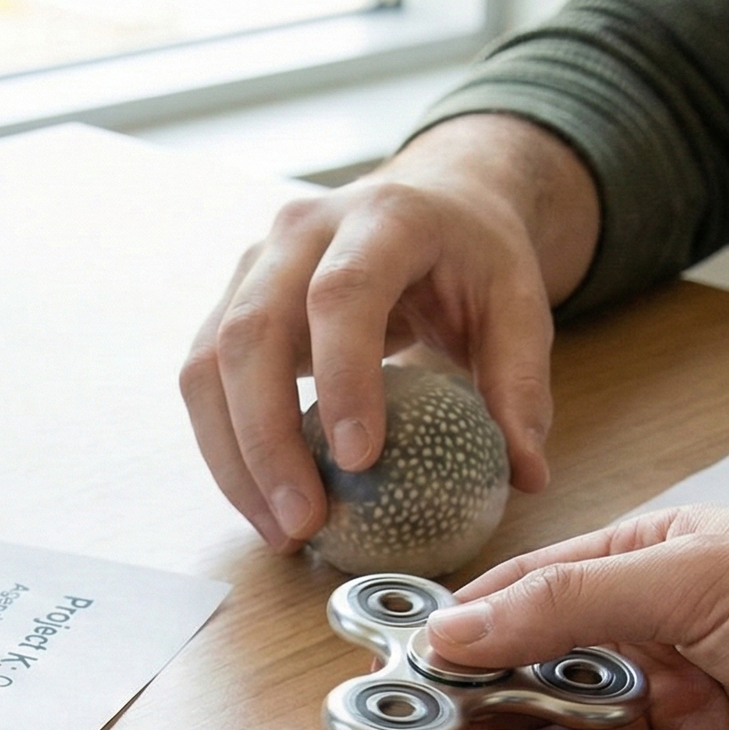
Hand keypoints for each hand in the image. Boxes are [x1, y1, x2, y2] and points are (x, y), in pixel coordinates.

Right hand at [178, 114, 598, 550]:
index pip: (343, 293)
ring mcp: (253, 265)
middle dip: (267, 439)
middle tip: (305, 521)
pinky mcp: (228, 305)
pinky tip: (263, 504)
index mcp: (383, 218)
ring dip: (234, 458)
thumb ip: (522, 385)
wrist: (431, 198)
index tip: (360, 460)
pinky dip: (226, 450)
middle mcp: (300, 232)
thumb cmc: (472, 257)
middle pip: (251, 332)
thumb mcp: (520, 304)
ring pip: (207, 363)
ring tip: (281, 531)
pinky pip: (203, 383)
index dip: (342, 375)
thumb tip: (526, 477)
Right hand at [421, 507, 728, 729]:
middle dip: (482, 696)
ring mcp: (692, 720)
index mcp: (664, 565)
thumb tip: (456, 627)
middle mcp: (670, 641)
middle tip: (421, 723)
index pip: (539, 591)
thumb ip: (567, 605)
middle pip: (545, 671)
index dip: (469, 623)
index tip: (404, 653)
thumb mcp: (697, 576)